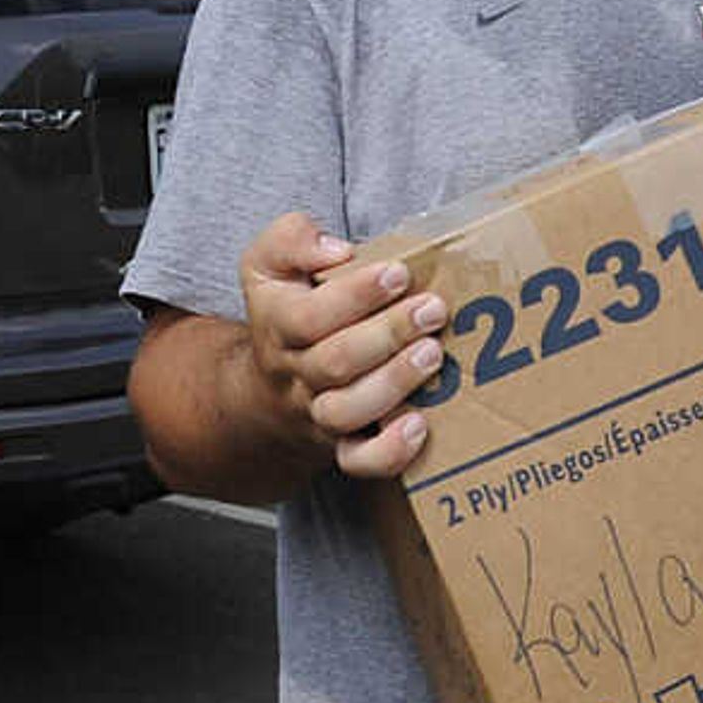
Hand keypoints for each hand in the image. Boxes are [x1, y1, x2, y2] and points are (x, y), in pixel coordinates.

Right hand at [238, 210, 447, 479]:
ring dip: (394, 383)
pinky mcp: (342, 443)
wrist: (269, 386)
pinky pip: (358, 462)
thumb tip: (336, 250)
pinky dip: (389, 451)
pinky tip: (419, 424)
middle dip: (388, 333)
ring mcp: (319, 412)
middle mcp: (296, 372)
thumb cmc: (287, 310)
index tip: (398, 272)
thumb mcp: (270, 263)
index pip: (309, 316)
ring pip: (346, 411)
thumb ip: (291, 240)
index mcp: (277, 324)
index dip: (355, 295)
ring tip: (432, 353)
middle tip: (433, 308)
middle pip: (335, 362)